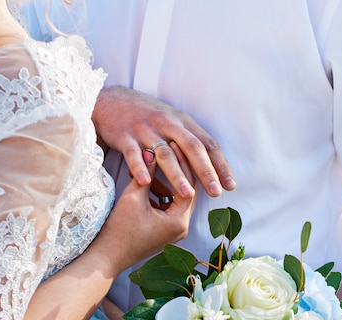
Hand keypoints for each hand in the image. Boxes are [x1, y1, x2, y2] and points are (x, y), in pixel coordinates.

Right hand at [91, 159, 196, 278]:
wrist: (107, 257)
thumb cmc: (119, 229)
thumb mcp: (133, 197)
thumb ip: (146, 173)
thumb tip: (152, 151)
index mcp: (178, 221)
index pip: (188, 185)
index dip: (180, 163)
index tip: (172, 145)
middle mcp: (181, 228)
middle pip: (186, 192)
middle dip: (176, 172)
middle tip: (169, 150)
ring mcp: (173, 232)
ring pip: (176, 200)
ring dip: (166, 183)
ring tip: (155, 165)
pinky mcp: (164, 232)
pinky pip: (168, 208)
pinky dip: (161, 195)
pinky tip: (148, 182)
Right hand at [92, 86, 235, 198]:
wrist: (111, 102)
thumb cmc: (147, 118)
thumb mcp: (173, 123)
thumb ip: (190, 144)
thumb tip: (212, 170)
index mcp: (182, 123)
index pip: (207, 144)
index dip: (220, 165)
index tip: (231, 185)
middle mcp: (167, 125)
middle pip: (192, 148)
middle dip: (205, 171)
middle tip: (216, 193)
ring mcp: (146, 130)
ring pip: (165, 154)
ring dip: (177, 175)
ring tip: (187, 194)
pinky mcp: (125, 136)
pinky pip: (134, 154)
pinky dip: (140, 167)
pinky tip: (146, 182)